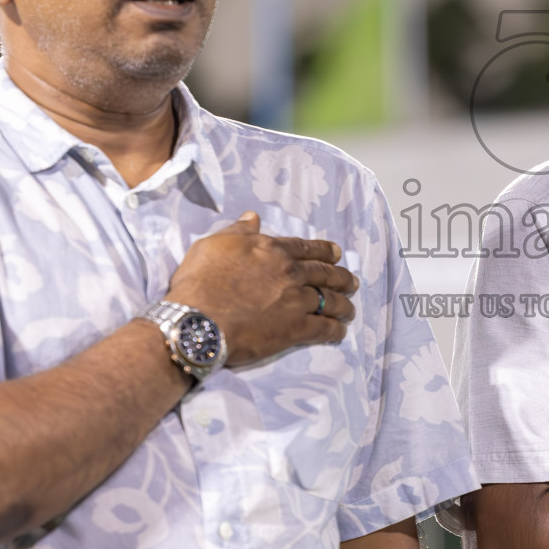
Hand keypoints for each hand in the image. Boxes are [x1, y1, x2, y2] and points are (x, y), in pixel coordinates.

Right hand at [166, 212, 358, 365]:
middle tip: (352, 281)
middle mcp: (290, 272)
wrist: (196, 320)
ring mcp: (296, 301)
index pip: (305, 248)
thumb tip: (252, 217)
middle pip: (324, 273)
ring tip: (350, 309)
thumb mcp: (213, 245)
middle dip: (341, 277)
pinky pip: (323, 328)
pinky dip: (335, 330)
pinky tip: (340, 331)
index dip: (324, 251)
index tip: (337, 253)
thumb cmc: (198, 282)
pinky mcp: (295, 329)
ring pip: (330, 300)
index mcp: (272, 250)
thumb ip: (237, 232)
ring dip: (343, 305)